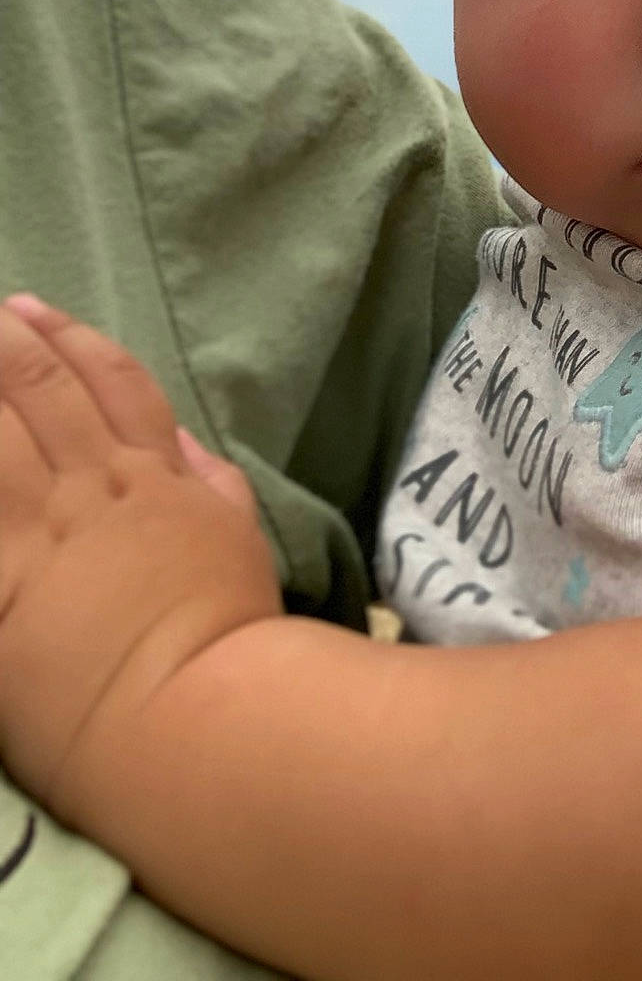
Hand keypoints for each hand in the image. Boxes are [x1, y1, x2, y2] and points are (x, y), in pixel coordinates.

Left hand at [0, 293, 281, 826]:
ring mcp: (43, 532)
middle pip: (42, 393)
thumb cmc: (228, 633)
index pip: (111, 384)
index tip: (33, 310)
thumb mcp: (238, 539)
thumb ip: (210, 481)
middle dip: (5, 344)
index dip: (71, 340)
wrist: (194, 710)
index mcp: (154, 475)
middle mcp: (93, 488)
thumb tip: (183, 441)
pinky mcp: (1, 582)